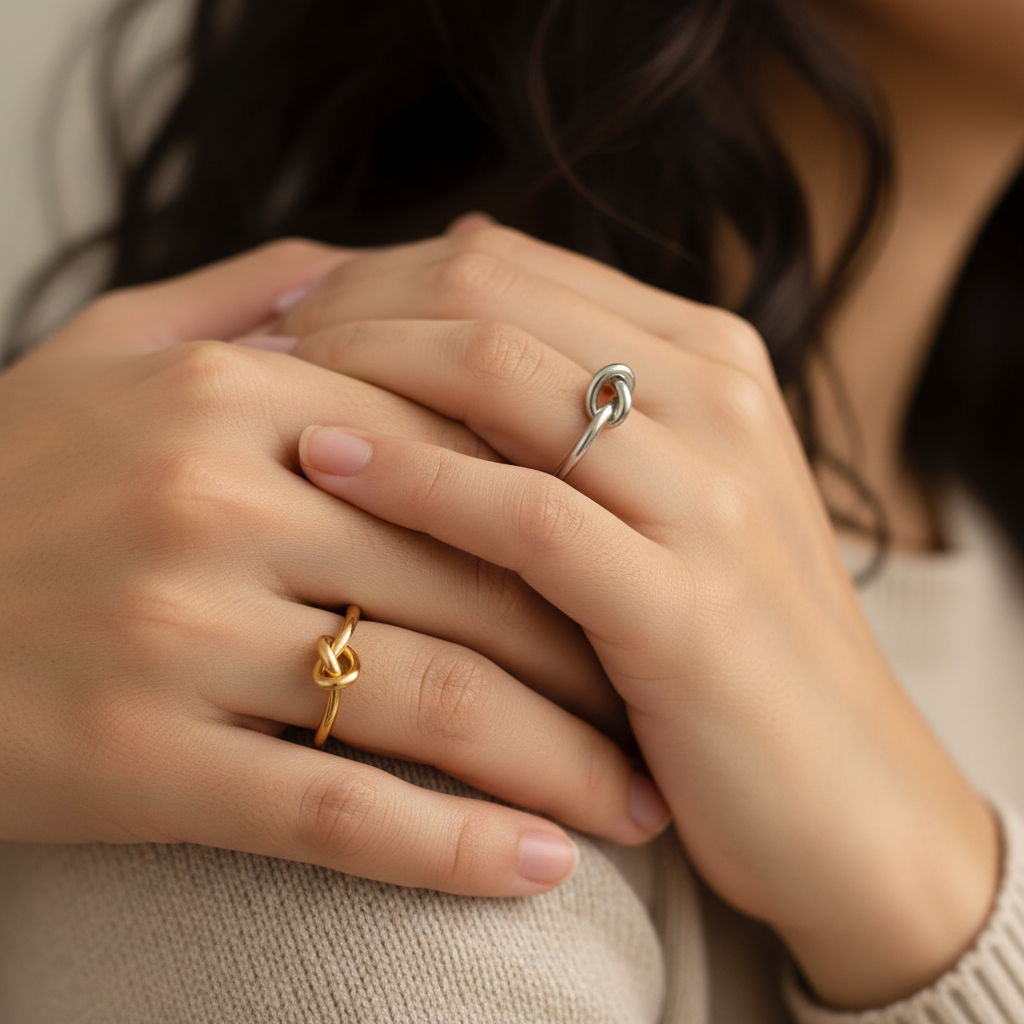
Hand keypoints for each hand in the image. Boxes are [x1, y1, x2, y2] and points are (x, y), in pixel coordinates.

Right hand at [0, 241, 667, 899]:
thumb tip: (369, 268)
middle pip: (474, 584)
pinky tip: (540, 868)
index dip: (576, 530)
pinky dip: (456, 847)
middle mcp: (221, 499)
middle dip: (598, 661)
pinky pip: (338, 810)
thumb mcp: (108, 347)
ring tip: (637, 808)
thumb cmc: (16, 472)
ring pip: (433, 699)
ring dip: (561, 764)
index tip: (644, 585)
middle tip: (670, 714)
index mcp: (239, 394)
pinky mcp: (136, 758)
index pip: (466, 458)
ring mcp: (177, 632)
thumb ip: (247, 293)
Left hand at [284, 221, 999, 1007]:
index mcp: (709, 357)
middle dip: (352, 305)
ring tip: (257, 389)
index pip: (510, 261)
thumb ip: (575, 414)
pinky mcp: (686, 607)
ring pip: (501, 375)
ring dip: (361, 368)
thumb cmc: (724, 651)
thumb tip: (444, 308)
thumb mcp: (663, 506)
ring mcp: (709, 498)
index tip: (290, 311)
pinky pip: (524, 514)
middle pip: (491, 293)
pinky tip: (322, 466)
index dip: (380, 273)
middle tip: (256, 344)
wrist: (849, 800)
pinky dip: (412, 480)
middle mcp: (717, 400)